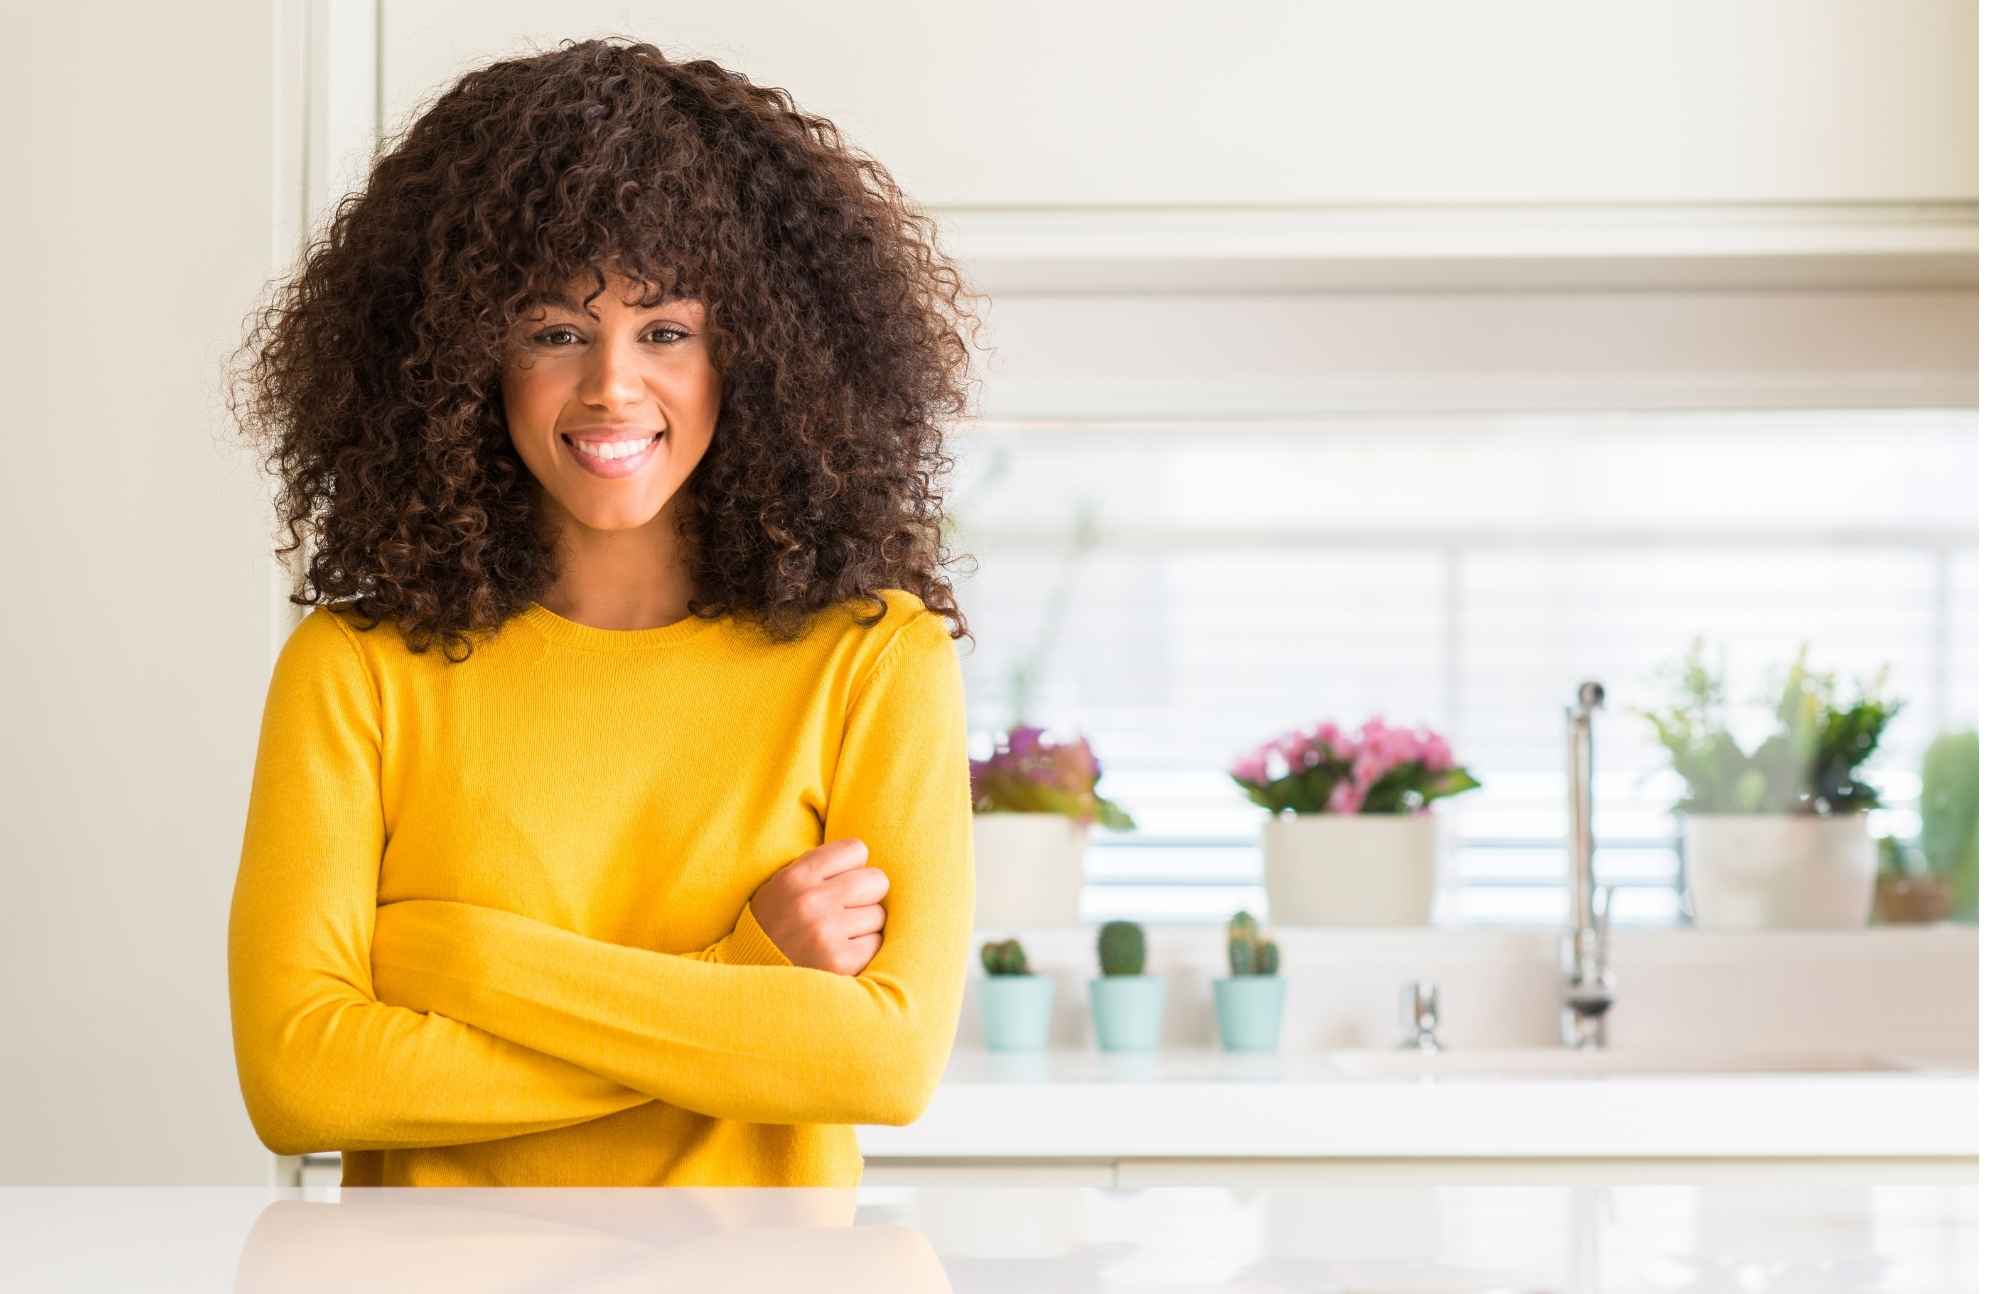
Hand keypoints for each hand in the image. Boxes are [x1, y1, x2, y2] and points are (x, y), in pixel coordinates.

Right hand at [748, 838, 888, 974]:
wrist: (753, 985)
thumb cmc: (773, 930)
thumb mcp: (780, 889)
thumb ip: (815, 869)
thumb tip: (863, 857)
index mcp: (795, 877)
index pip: (856, 849)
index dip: (853, 867)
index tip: (842, 882)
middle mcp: (811, 901)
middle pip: (876, 880)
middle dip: (867, 895)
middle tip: (847, 911)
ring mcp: (826, 932)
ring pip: (878, 914)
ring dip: (865, 926)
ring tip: (838, 936)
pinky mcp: (840, 962)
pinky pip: (876, 943)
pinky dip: (863, 950)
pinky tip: (840, 954)